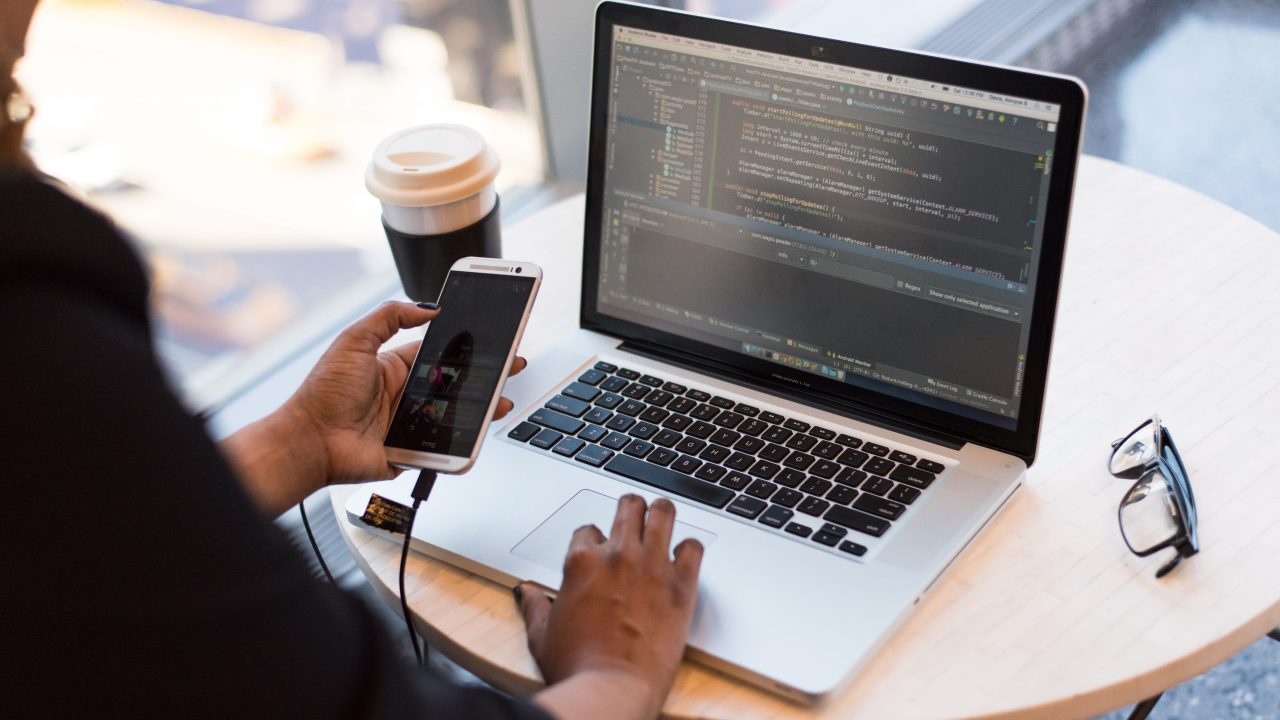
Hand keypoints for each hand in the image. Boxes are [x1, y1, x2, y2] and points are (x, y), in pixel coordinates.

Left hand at [285, 301, 525, 485]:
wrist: (310, 441)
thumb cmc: (323, 394)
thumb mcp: (354, 340)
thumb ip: (389, 317)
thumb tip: (427, 307)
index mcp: (393, 367)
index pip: (439, 353)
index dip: (465, 347)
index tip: (489, 340)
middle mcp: (404, 395)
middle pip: (454, 384)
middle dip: (484, 377)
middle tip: (510, 367)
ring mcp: (409, 424)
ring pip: (455, 415)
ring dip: (481, 408)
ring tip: (502, 401)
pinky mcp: (411, 451)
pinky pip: (443, 446)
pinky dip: (462, 442)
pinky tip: (480, 430)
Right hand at [519, 495, 703, 719]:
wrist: (611, 689)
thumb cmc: (577, 667)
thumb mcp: (542, 635)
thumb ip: (535, 606)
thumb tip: (526, 591)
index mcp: (582, 562)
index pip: (589, 530)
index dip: (594, 540)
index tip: (599, 551)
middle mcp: (618, 555)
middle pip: (629, 507)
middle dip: (630, 509)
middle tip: (634, 518)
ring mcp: (652, 566)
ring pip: (663, 513)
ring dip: (662, 514)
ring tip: (662, 520)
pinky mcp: (681, 585)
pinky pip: (694, 547)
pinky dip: (690, 548)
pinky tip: (684, 558)